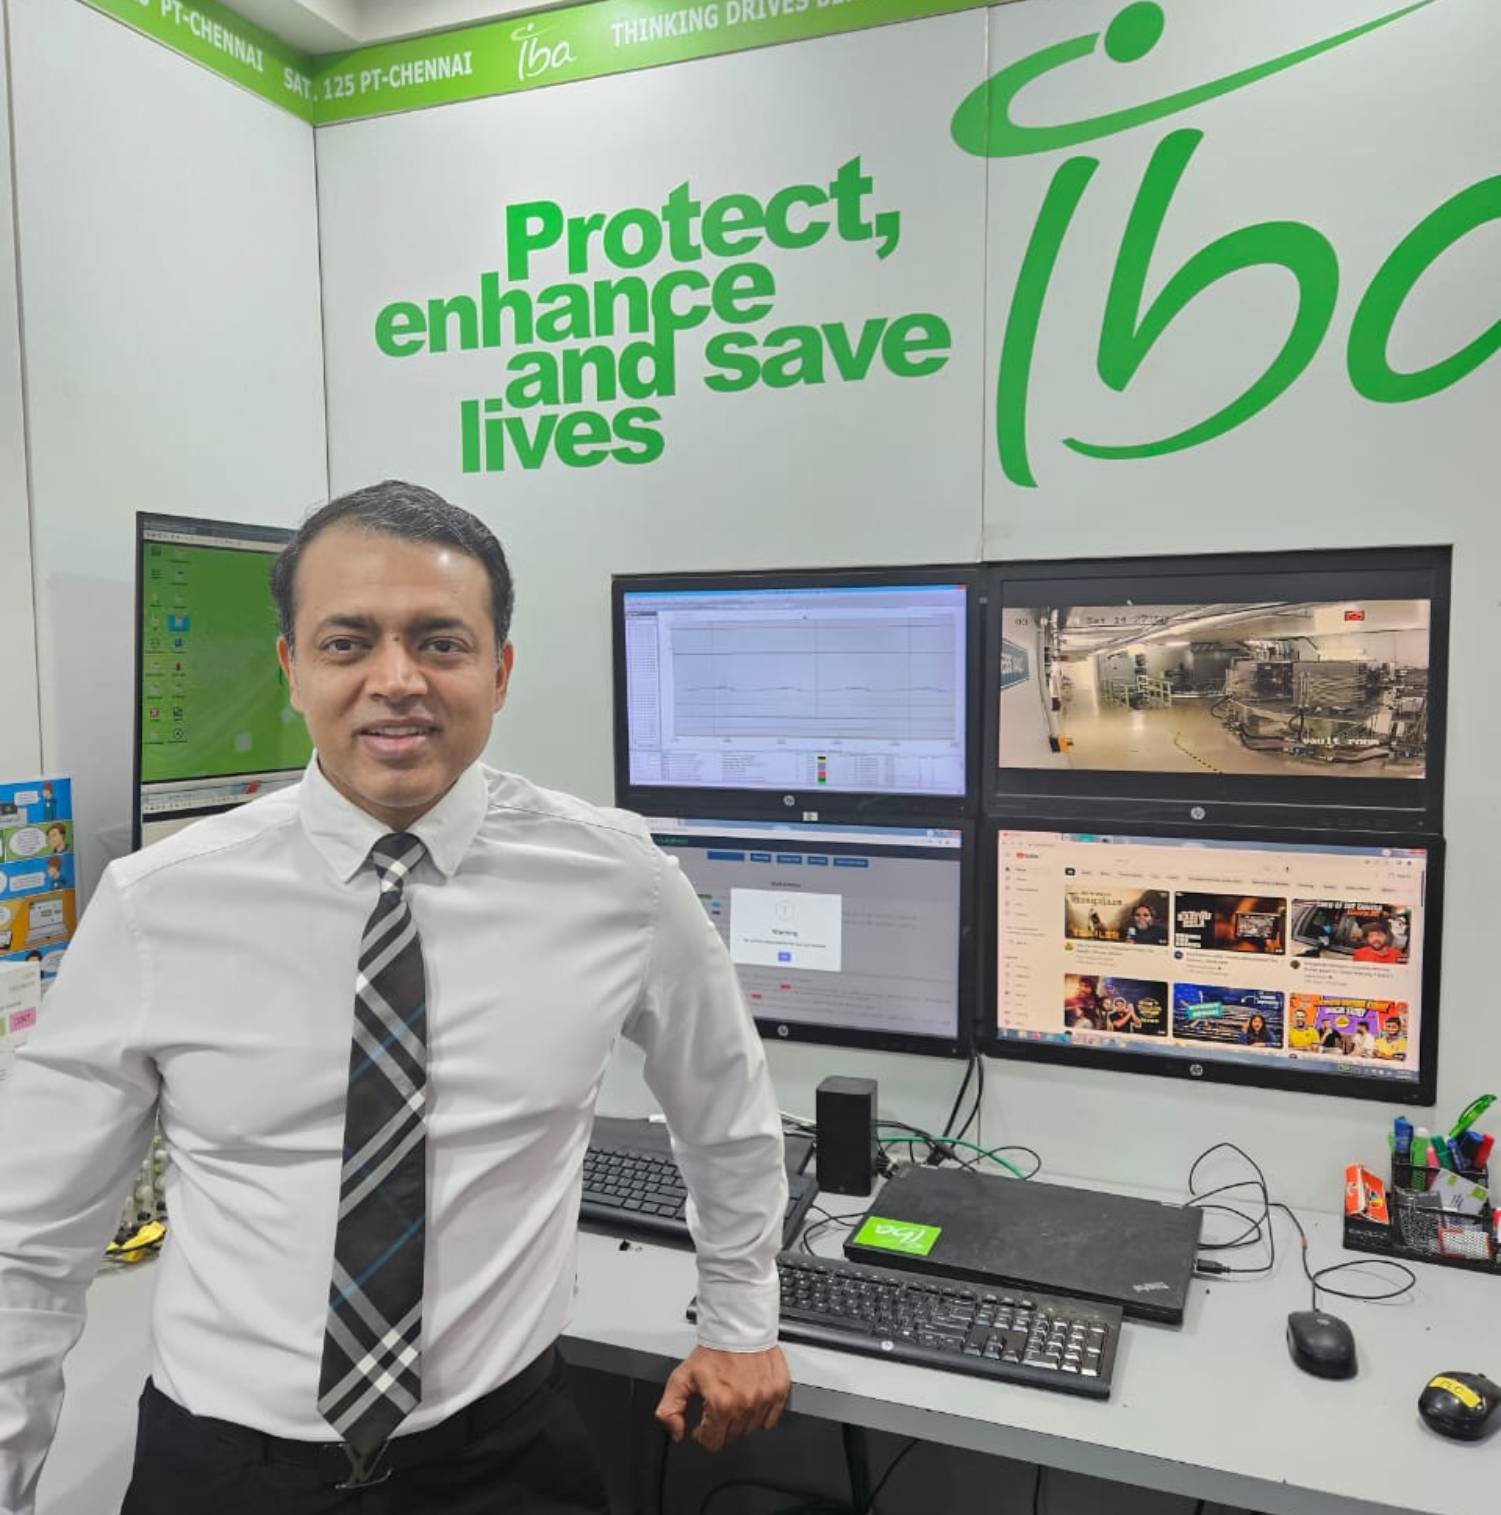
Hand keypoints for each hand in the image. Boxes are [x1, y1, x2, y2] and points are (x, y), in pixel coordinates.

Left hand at [654, 1344, 789, 1450]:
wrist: (738, 1325)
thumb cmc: (713, 1350)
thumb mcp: (682, 1377)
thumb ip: (670, 1408)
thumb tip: (676, 1432)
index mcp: (721, 1404)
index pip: (713, 1442)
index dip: (704, 1433)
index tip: (704, 1422)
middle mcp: (745, 1404)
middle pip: (732, 1437)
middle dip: (722, 1426)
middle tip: (718, 1405)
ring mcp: (764, 1398)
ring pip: (751, 1429)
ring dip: (741, 1420)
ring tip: (734, 1398)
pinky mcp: (779, 1391)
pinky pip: (771, 1420)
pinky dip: (761, 1415)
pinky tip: (751, 1399)